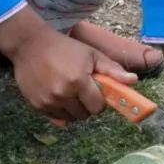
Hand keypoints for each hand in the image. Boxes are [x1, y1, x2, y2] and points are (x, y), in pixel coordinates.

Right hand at [0, 8, 135, 120]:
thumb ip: (112, 69)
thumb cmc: (64, 47)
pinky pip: (55, 116)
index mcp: (78, 81)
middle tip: (82, 91)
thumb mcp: (91, 54)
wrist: (30, 45)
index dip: (99, 101)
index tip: (95, 92)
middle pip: (84, 115)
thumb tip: (133, 80)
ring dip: (73, 109)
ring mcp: (48, 101)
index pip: (97, 107)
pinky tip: (56, 94)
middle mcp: (62, 94)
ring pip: (70, 118)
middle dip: (87, 106)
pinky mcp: (36, 105)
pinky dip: (59, 110)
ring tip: (69, 92)